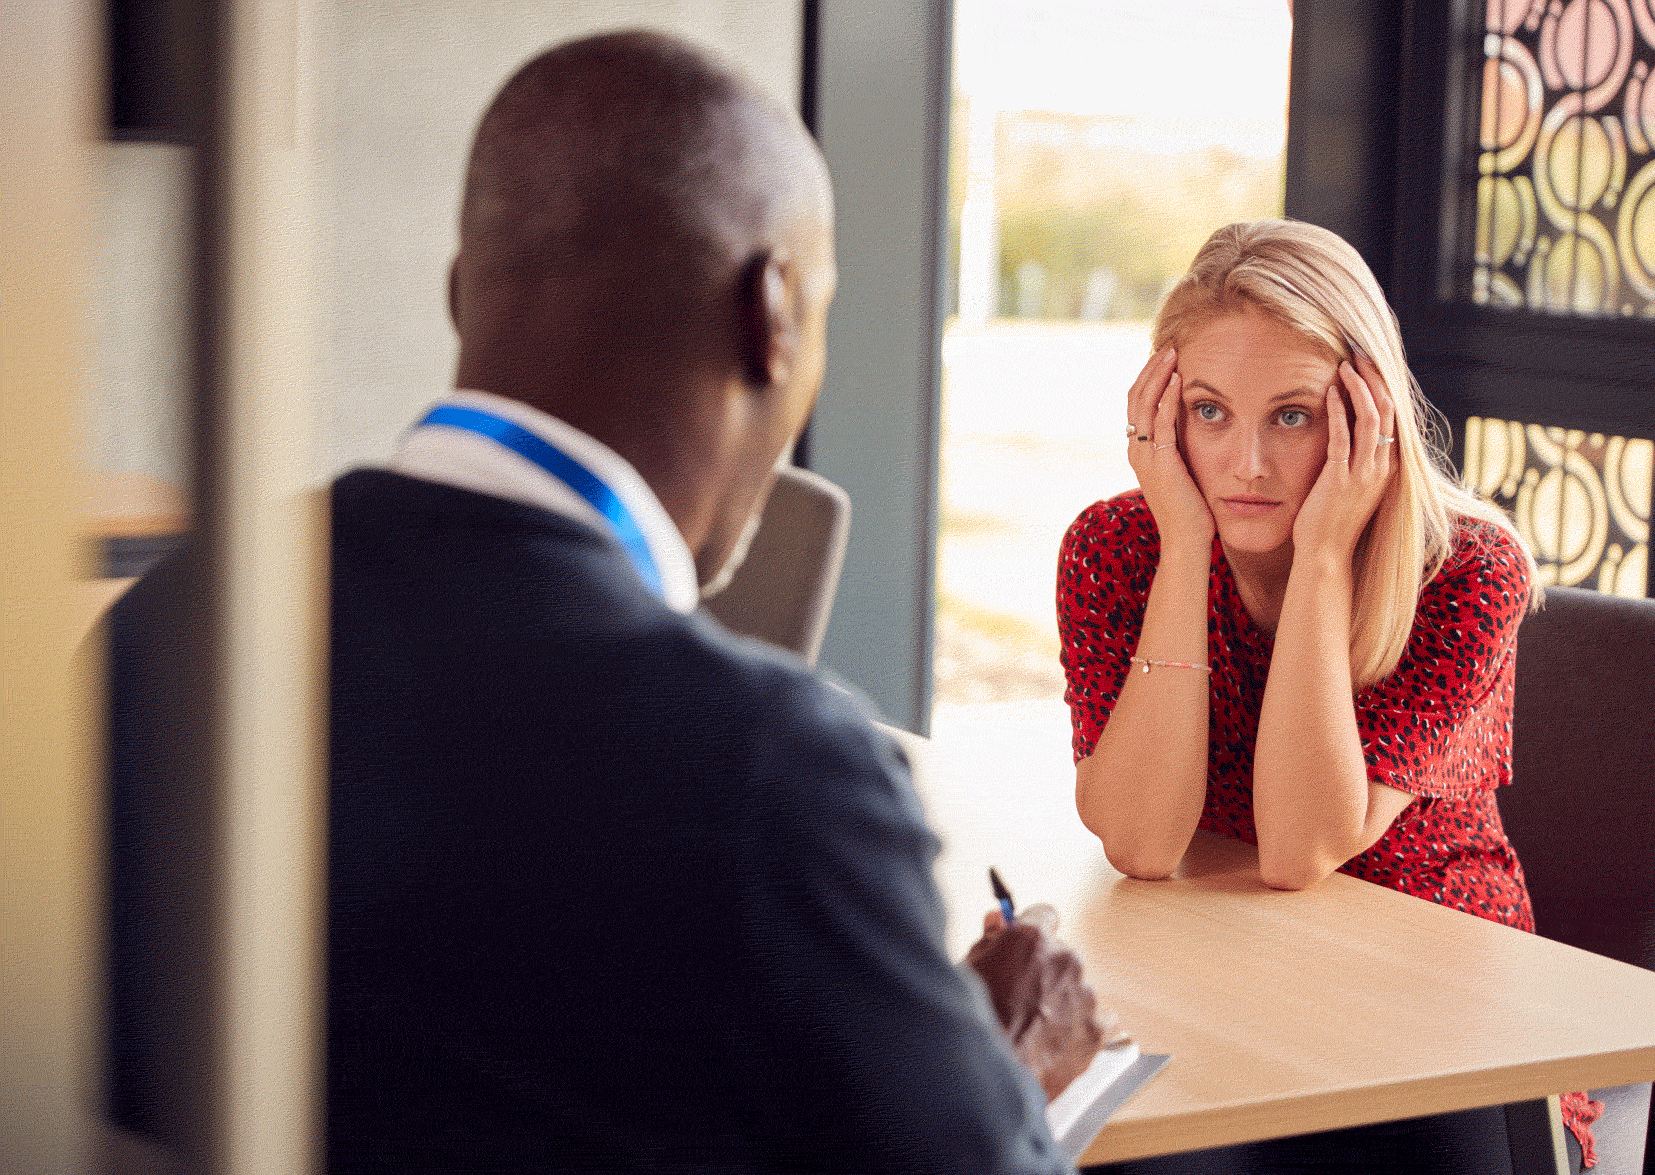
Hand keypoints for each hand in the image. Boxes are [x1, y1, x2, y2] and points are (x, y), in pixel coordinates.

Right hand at [965, 904, 1110, 1101]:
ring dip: (1060, 1002)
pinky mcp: (1096, 1028)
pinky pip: (1096, 1019)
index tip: (1027, 944)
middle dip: (1044, 972)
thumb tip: (998, 920)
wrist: (988, 1074)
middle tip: (1019, 998)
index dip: (1032, 931)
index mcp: (1032, 938)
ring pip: (1075, 989)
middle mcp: (1065, 959)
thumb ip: (989, 941)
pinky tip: (1054, 1041)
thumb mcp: (968, 971)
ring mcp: (1084, 994)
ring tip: (1032, 1028)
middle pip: (1060, 955)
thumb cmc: (974, 1022)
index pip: (1044, 914)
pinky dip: (1079, 1028)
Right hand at [1126, 347, 1213, 549]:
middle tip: (1169, 346)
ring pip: (1143, 404)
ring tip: (1173, 354)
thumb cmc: (1192, 509)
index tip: (1166, 357)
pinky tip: (1179, 380)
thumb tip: (1197, 423)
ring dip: (1158, 376)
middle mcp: (1135, 449)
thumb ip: (1181, 446)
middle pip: (1134, 397)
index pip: (1136, 403)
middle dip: (1151, 369)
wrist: (1187, 539)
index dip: (1148, 378)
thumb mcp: (1183, 470)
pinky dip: (1166, 398)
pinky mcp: (1160, 462)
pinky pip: (1159, 423)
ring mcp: (1144, 456)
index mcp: (1138, 450)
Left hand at [1291, 355, 1396, 560]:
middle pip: (1387, 410)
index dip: (1382, 387)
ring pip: (1371, 420)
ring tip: (1345, 365)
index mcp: (1388, 466)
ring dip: (1358, 388)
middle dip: (1374, 378)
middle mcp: (1382, 467)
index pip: (1392, 417)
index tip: (1368, 364)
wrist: (1326, 554)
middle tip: (1360, 353)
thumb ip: (1357, 459)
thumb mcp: (1353, 485)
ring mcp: (1364, 474)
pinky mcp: (1341, 479)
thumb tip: (1349, 431)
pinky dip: (1337, 411)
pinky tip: (1329, 392)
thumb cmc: (1332, 520)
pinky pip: (1343, 438)